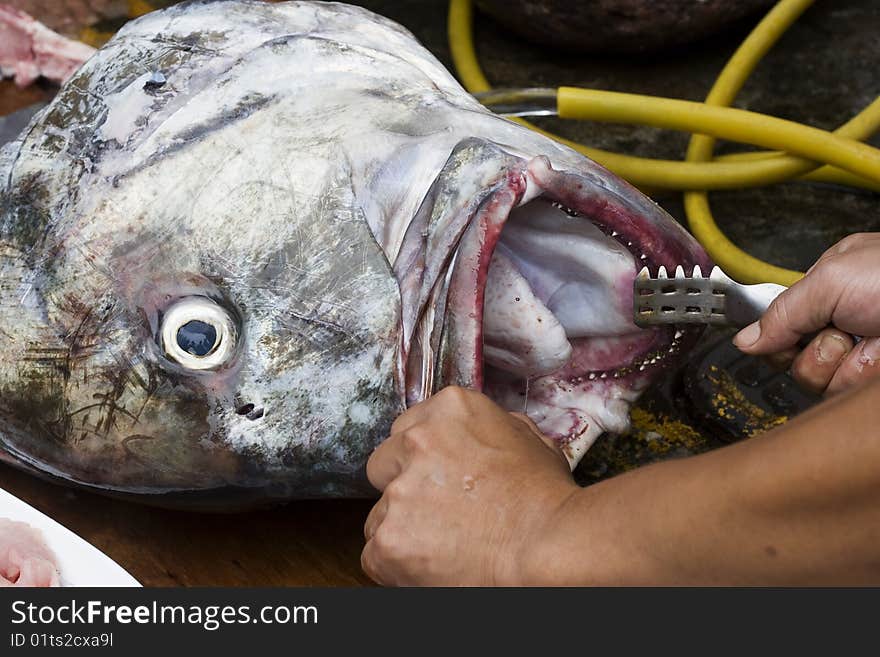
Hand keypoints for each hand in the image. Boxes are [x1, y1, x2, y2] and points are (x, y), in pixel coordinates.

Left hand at [361, 386, 576, 585]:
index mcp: (449, 409)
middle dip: (404, 487)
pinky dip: (399, 564)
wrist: (550, 547)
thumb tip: (486, 433)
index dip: (422, 458)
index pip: (407, 429)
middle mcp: (416, 441)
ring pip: (380, 513)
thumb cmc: (548, 500)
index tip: (436, 478)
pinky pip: (375, 553)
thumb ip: (496, 428)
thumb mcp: (530, 442)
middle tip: (438, 512)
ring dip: (404, 528)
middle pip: (383, 465)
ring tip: (447, 543)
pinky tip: (435, 564)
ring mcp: (399, 491)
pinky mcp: (388, 538)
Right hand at [733, 233, 879, 395]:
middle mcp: (842, 325)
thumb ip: (782, 310)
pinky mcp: (869, 385)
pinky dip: (860, 377)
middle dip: (814, 349)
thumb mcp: (832, 278)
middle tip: (843, 329)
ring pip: (816, 381)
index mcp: (829, 290)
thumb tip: (745, 340)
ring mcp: (861, 355)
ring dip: (841, 363)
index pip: (779, 325)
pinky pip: (841, 396)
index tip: (790, 333)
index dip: (778, 335)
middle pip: (792, 358)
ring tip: (872, 340)